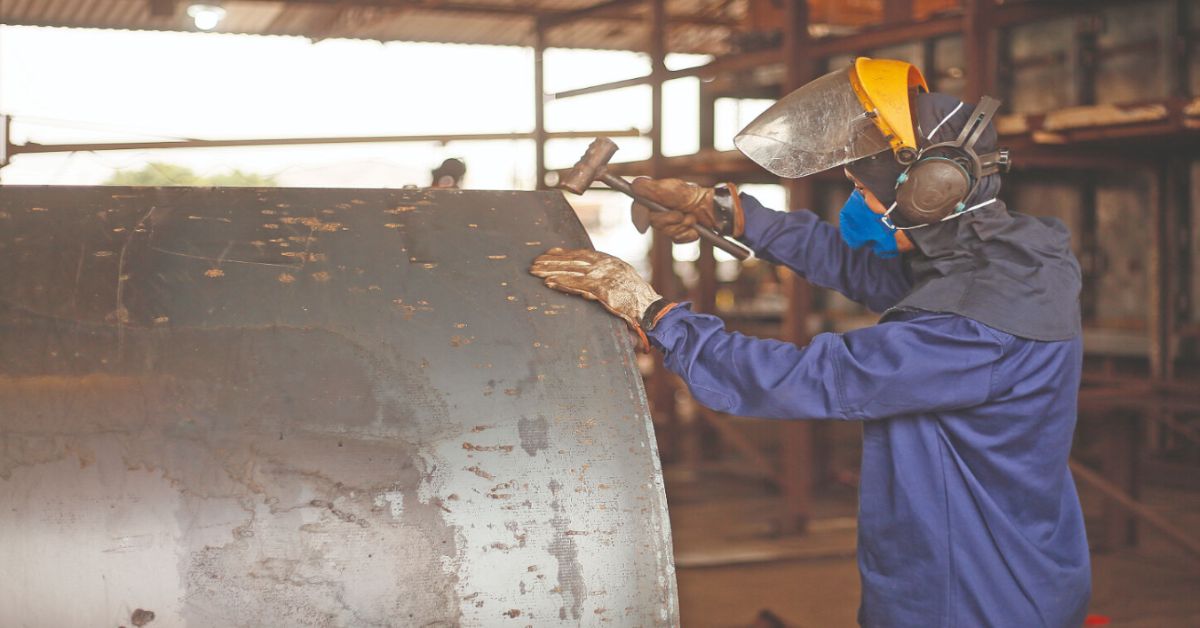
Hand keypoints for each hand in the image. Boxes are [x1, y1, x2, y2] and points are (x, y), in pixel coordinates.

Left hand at [530, 247, 661, 332]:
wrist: (650, 307)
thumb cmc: (636, 298)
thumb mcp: (622, 279)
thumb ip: (606, 274)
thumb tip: (589, 279)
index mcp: (610, 261)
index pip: (581, 254)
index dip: (563, 253)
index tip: (548, 253)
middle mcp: (605, 265)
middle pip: (573, 261)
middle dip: (552, 261)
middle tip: (534, 263)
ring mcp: (604, 277)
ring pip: (572, 271)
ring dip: (552, 271)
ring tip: (536, 272)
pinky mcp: (602, 290)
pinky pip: (578, 286)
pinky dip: (562, 284)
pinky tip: (550, 283)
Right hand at [630, 178, 715, 242]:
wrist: (711, 207)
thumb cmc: (690, 194)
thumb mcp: (668, 187)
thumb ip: (649, 187)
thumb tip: (633, 187)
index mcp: (652, 199)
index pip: (638, 209)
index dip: (639, 217)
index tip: (643, 225)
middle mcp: (658, 212)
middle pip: (654, 223)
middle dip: (669, 219)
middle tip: (681, 213)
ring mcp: (668, 224)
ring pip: (667, 233)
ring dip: (682, 225)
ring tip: (691, 217)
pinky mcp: (678, 234)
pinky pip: (677, 239)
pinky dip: (688, 234)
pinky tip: (694, 226)